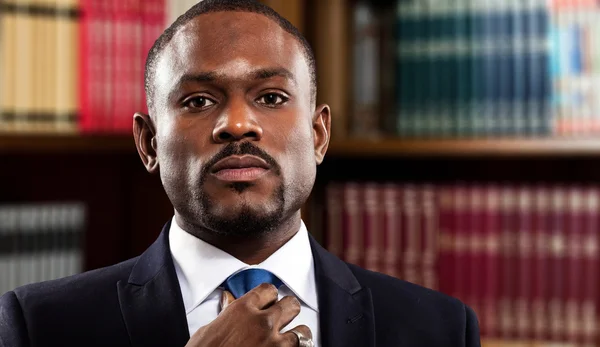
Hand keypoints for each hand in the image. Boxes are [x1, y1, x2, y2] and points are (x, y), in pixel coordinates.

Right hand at [185, 283, 312, 345]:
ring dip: (297, 334)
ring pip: (302, 330)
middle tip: (283, 316)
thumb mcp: (208, 330)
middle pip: (290, 304)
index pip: (268, 290)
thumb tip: (228, 307)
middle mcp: (262, 322)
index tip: (269, 300)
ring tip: (291, 337)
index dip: (269, 296)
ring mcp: (274, 343)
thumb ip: (226, 315)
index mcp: (242, 309)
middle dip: (287, 310)